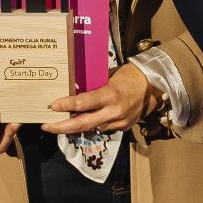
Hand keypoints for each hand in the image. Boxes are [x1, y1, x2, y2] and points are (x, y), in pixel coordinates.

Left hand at [40, 61, 159, 136]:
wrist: (156, 85)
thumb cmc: (131, 74)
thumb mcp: (110, 76)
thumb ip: (94, 86)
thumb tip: (74, 90)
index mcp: (110, 94)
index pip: (83, 103)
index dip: (65, 105)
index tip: (51, 106)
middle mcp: (113, 111)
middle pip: (82, 124)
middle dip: (61, 127)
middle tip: (46, 126)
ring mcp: (119, 122)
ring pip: (91, 128)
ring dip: (75, 126)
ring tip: (61, 123)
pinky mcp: (123, 127)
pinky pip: (103, 128)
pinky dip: (93, 124)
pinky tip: (86, 120)